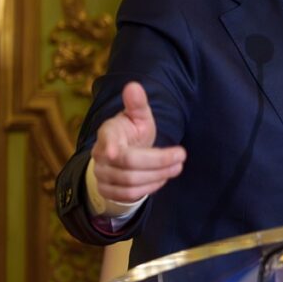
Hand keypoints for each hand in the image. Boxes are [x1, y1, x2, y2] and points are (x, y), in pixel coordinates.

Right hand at [91, 82, 185, 202]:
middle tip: (181, 156)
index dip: (110, 147)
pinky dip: (148, 188)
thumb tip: (134, 86)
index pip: (107, 141)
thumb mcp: (138, 116)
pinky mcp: (108, 191)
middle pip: (129, 164)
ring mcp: (102, 175)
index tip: (117, 153)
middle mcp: (101, 156)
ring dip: (158, 176)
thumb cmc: (132, 132)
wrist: (122, 154)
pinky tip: (162, 179)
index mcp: (108, 133)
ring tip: (177, 167)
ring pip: (130, 183)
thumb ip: (137, 104)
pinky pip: (128, 196)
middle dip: (158, 162)